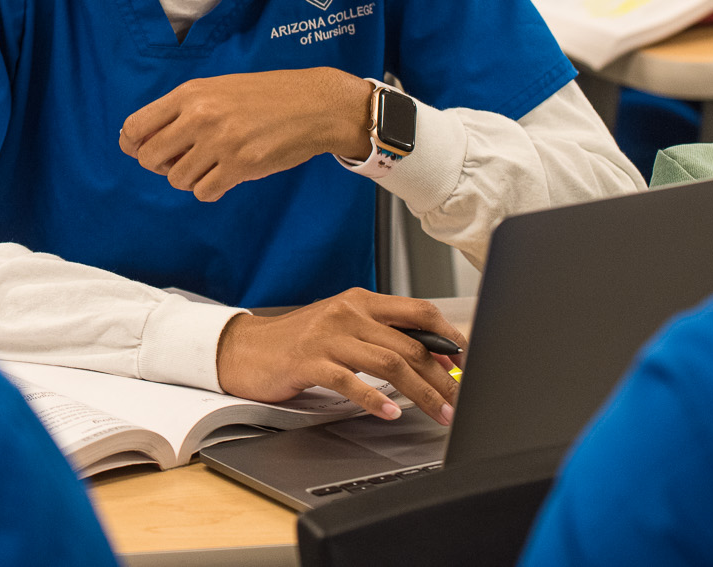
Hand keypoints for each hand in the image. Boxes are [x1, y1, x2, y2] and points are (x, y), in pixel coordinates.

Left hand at [120, 68, 372, 200]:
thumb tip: (138, 141)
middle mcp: (200, 116)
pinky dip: (210, 189)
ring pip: (177, 179)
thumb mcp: (217, 89)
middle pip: (150, 158)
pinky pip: (204, 192)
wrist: (314, 104)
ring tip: (211, 165)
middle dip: (162, 165)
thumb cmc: (264, 96)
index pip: (135, 127)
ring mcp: (220, 142)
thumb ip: (180, 110)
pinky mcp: (241, 165)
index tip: (143, 151)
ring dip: (189, 178)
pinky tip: (225, 175)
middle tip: (182, 160)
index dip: (133, 145)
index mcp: (189, 93)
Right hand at [217, 289, 467, 419]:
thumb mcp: (343, 325)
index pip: (418, 311)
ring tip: (438, 413)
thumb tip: (431, 354)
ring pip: (389, 364)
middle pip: (409, 344)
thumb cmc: (300, 341)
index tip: (464, 361)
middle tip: (457, 400)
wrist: (247, 349)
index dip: (448, 336)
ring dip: (421, 393)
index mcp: (361, 300)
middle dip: (441, 377)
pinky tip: (391, 413)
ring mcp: (328, 337)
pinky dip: (375, 400)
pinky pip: (351, 382)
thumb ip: (380, 333)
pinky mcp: (309, 362)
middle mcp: (347, 313)